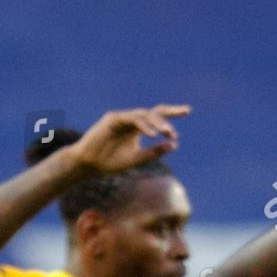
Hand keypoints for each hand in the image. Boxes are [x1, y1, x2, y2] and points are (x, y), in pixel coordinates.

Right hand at [70, 105, 190, 175]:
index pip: (157, 116)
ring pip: (144, 115)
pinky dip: (143, 126)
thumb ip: (154, 152)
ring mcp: (122, 117)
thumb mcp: (136, 159)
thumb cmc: (109, 163)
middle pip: (153, 112)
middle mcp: (131, 120)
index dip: (172, 113)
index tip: (188, 111)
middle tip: (174, 130)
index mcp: (138, 128)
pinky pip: (132, 119)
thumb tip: (174, 144)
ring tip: (166, 133)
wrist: (88, 165)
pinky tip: (152, 134)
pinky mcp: (113, 118)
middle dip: (167, 116)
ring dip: (156, 123)